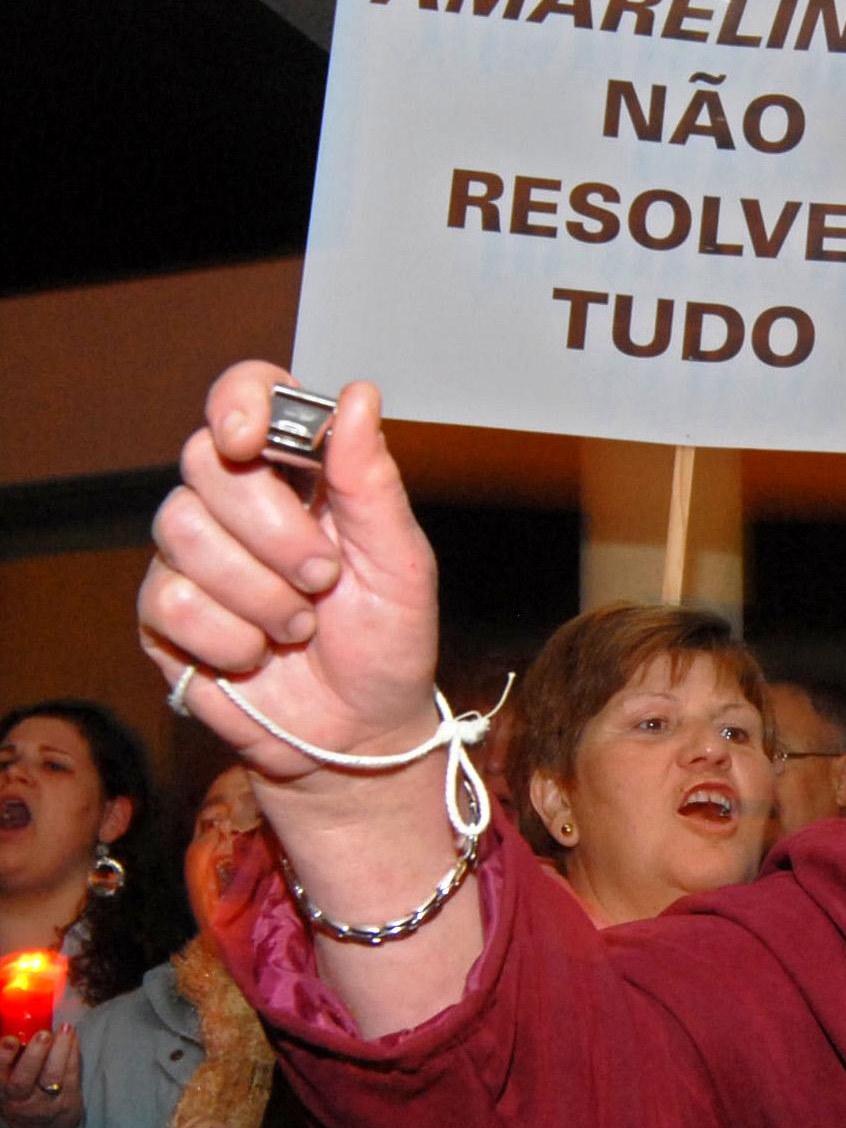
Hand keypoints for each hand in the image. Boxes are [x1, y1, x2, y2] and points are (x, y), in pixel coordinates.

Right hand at [1, 1025, 84, 1127]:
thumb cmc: (22, 1093)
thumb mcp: (7, 1081)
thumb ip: (11, 1060)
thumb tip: (17, 1024)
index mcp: (1, 1090)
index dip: (3, 1058)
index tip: (11, 1039)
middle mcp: (19, 1099)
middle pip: (24, 1080)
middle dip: (33, 1055)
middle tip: (43, 1034)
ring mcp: (45, 1102)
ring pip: (52, 1077)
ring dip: (59, 1050)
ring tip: (65, 1029)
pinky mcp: (68, 1099)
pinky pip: (71, 1075)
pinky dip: (73, 1053)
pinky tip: (73, 1036)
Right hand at [138, 364, 443, 787]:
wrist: (359, 733)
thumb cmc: (387, 643)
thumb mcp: (400, 563)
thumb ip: (372, 482)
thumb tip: (359, 394)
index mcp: (299, 475)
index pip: (248, 398)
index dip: (239, 402)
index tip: (248, 437)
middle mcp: (236, 504)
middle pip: (206, 463)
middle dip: (275, 529)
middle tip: (324, 579)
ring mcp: (193, 557)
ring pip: (181, 531)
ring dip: (258, 592)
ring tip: (299, 626)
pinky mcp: (163, 615)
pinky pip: (170, 602)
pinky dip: (229, 637)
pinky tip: (258, 655)